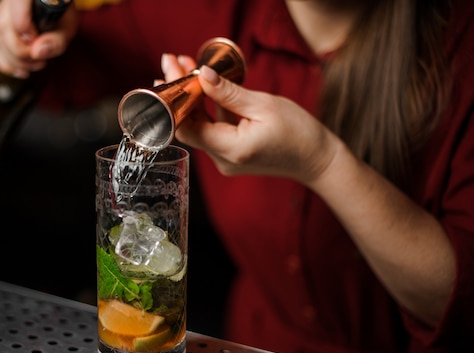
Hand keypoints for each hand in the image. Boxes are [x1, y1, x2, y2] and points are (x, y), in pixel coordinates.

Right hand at [0, 0, 78, 77]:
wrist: (55, 14)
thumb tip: (37, 52)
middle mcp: (8, 3)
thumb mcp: (66, 28)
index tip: (38, 41)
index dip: (26, 31)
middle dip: (21, 52)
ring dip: (17, 61)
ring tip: (37, 64)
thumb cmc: (61, 18)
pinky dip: (7, 64)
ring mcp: (0, 15)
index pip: (16, 12)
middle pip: (3, 28)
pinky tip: (22, 71)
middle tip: (41, 60)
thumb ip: (56, 40)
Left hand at [160, 53, 339, 184]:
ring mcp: (225, 159)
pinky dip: (208, 108)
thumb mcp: (264, 105)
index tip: (166, 76)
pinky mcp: (231, 154)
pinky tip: (205, 86)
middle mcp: (222, 159)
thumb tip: (202, 76)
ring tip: (187, 66)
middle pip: (190, 126)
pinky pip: (213, 130)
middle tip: (173, 63)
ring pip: (200, 126)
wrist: (317, 159)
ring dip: (193, 98)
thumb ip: (229, 93)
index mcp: (230, 149)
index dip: (173, 101)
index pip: (186, 128)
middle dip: (180, 93)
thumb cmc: (298, 133)